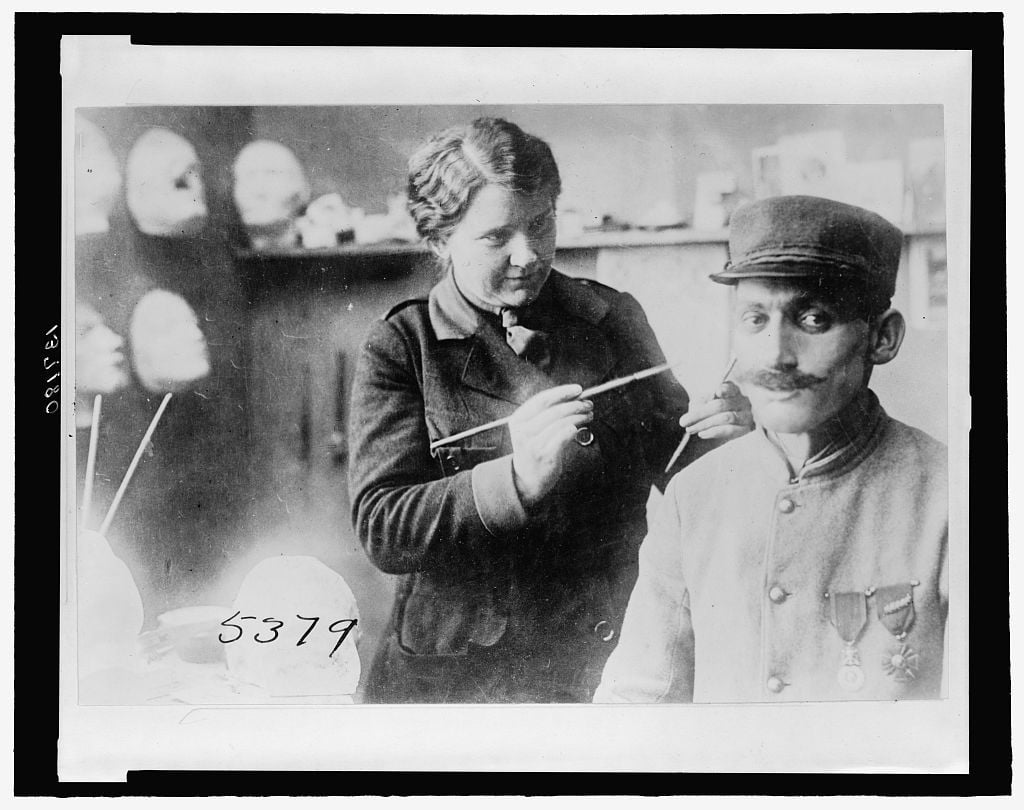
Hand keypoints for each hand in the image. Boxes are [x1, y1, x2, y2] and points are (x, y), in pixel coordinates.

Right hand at [508, 384, 593, 507]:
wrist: (526, 480)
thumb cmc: (534, 449)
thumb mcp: (532, 429)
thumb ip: (547, 413)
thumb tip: (574, 397)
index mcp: (518, 419)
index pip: (542, 399)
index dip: (562, 392)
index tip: (578, 390)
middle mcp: (523, 431)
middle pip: (554, 410)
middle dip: (575, 405)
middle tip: (588, 404)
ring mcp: (533, 444)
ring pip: (562, 423)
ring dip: (579, 416)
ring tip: (588, 415)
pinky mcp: (545, 456)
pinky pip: (564, 437)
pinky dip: (574, 430)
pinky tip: (579, 429)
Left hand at [678, 380, 753, 441]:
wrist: (720, 428)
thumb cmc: (709, 412)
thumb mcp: (703, 403)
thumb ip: (700, 402)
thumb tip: (699, 406)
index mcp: (732, 390)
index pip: (729, 388)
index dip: (724, 389)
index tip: (717, 392)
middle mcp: (742, 400)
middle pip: (720, 405)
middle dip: (700, 414)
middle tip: (683, 422)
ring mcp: (746, 415)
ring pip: (725, 418)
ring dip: (705, 424)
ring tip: (690, 429)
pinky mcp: (746, 429)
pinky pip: (730, 430)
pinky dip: (714, 432)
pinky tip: (702, 434)